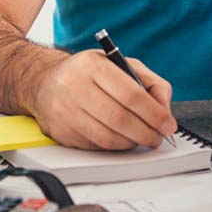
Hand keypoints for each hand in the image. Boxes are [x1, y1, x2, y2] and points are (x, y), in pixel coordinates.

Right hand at [28, 50, 176, 150]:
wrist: (44, 82)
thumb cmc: (87, 74)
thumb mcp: (120, 64)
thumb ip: (149, 82)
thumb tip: (165, 108)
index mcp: (93, 65)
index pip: (131, 94)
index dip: (154, 114)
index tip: (168, 124)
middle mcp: (74, 85)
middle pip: (120, 119)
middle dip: (146, 133)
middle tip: (158, 137)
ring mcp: (64, 110)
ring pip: (108, 137)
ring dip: (132, 143)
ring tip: (142, 138)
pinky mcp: (60, 131)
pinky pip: (95, 146)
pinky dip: (114, 146)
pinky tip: (121, 139)